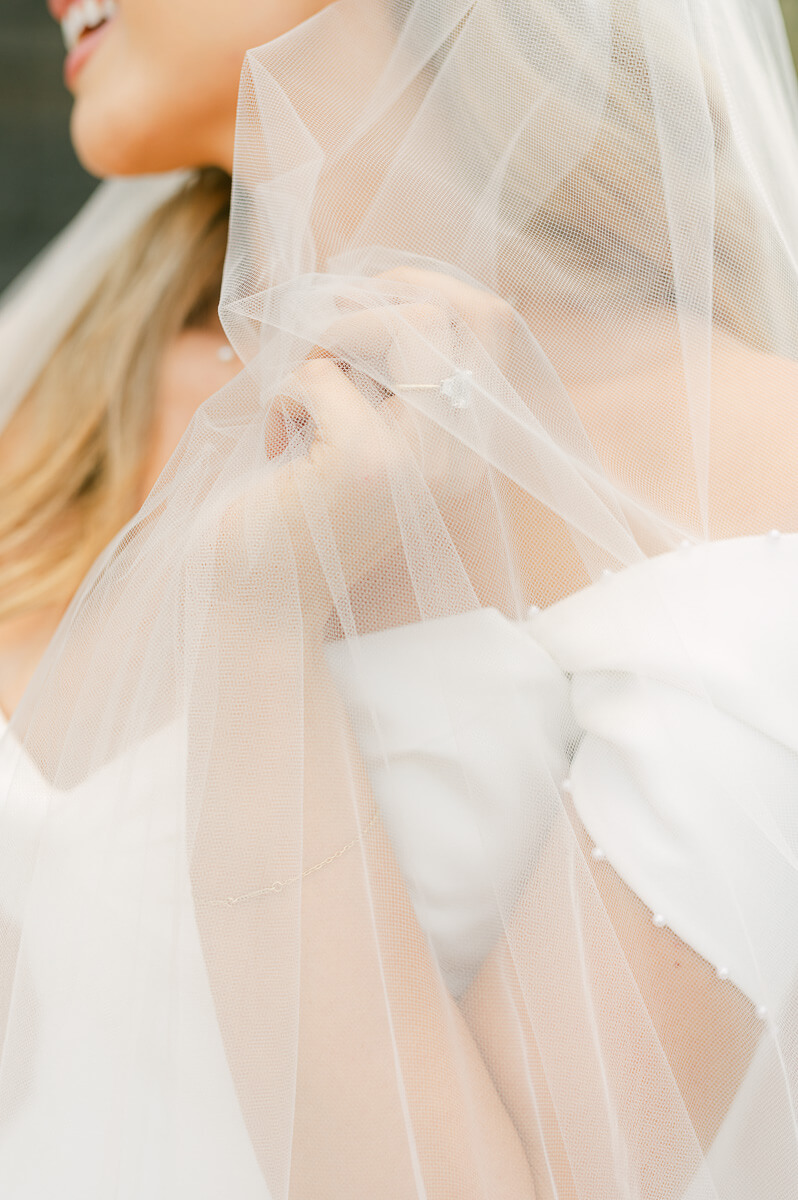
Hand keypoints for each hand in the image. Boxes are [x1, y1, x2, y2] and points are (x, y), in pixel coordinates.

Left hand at [220, 267, 520, 636]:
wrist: (257, 596)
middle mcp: (459, 454)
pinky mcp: (364, 465)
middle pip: (452, 310)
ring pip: (398, 325)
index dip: (427, 285)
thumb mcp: (360, 431)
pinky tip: (279, 445)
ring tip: (302, 395)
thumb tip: (372, 285)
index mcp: (466, 445)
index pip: (494, 321)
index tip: (364, 307)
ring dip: (329, 342)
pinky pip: (319, 374)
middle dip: (372, 303)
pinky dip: (282, 394)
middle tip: (322, 347)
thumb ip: (387, 375)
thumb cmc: (298, 509)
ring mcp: (419, 460)